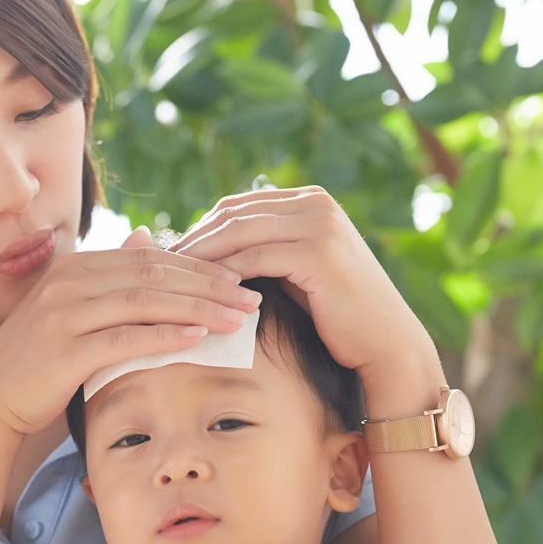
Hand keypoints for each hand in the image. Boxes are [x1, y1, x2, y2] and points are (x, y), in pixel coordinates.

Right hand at [0, 226, 263, 436]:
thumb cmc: (39, 359)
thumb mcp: (74, 309)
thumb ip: (110, 278)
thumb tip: (144, 238)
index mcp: (75, 265)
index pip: (150, 257)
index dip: (198, 266)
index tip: (238, 279)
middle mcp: (69, 281)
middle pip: (153, 273)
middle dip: (208, 284)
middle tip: (251, 296)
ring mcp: (64, 313)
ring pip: (145, 301)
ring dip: (197, 308)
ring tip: (237, 317)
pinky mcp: (65, 349)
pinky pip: (125, 337)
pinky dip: (164, 335)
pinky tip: (197, 338)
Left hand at [171, 187, 433, 378]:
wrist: (384, 343)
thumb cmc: (335, 315)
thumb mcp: (293, 272)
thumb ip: (260, 252)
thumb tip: (203, 253)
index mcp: (308, 200)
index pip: (236, 207)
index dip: (199, 230)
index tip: (166, 257)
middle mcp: (314, 202)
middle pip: (232, 215)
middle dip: (192, 240)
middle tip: (157, 268)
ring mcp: (318, 223)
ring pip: (238, 233)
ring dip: (201, 257)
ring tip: (170, 282)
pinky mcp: (317, 252)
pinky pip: (254, 259)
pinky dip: (224, 274)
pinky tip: (201, 295)